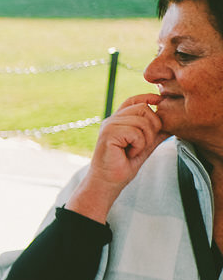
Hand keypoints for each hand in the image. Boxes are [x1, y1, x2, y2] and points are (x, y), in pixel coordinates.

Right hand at [67, 93, 167, 222]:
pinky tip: (128, 154)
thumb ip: (155, 134)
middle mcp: (112, 120)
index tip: (160, 101)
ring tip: (134, 151)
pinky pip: (135, 133)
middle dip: (153, 126)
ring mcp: (109, 126)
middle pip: (143, 108)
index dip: (148, 97)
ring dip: (145, 140)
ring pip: (141, 121)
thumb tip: (172, 123)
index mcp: (118, 120)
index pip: (134, 100)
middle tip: (144, 144)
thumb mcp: (145, 146)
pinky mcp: (108, 134)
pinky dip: (138, 146)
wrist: (108, 182)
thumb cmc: (123, 165)